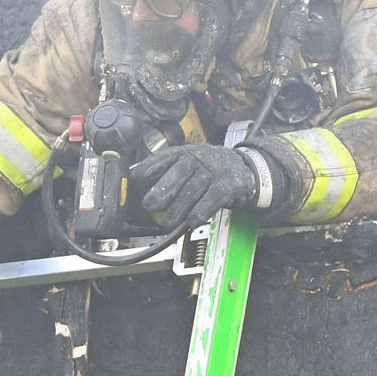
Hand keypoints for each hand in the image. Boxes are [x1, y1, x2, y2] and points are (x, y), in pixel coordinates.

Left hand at [129, 144, 258, 230]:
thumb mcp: (186, 160)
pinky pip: (206, 205)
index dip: (144, 175)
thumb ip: (165, 169)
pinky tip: (190, 222)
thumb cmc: (205, 167)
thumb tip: (136, 184)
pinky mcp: (224, 188)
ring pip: (188, 196)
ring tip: (167, 221)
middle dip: (158, 195)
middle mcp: (196, 160)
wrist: (241, 167)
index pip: (158, 162)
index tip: (135, 186)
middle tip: (149, 206)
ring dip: (175, 212)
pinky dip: (196, 216)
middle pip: (173, 179)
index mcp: (182, 152)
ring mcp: (211, 174)